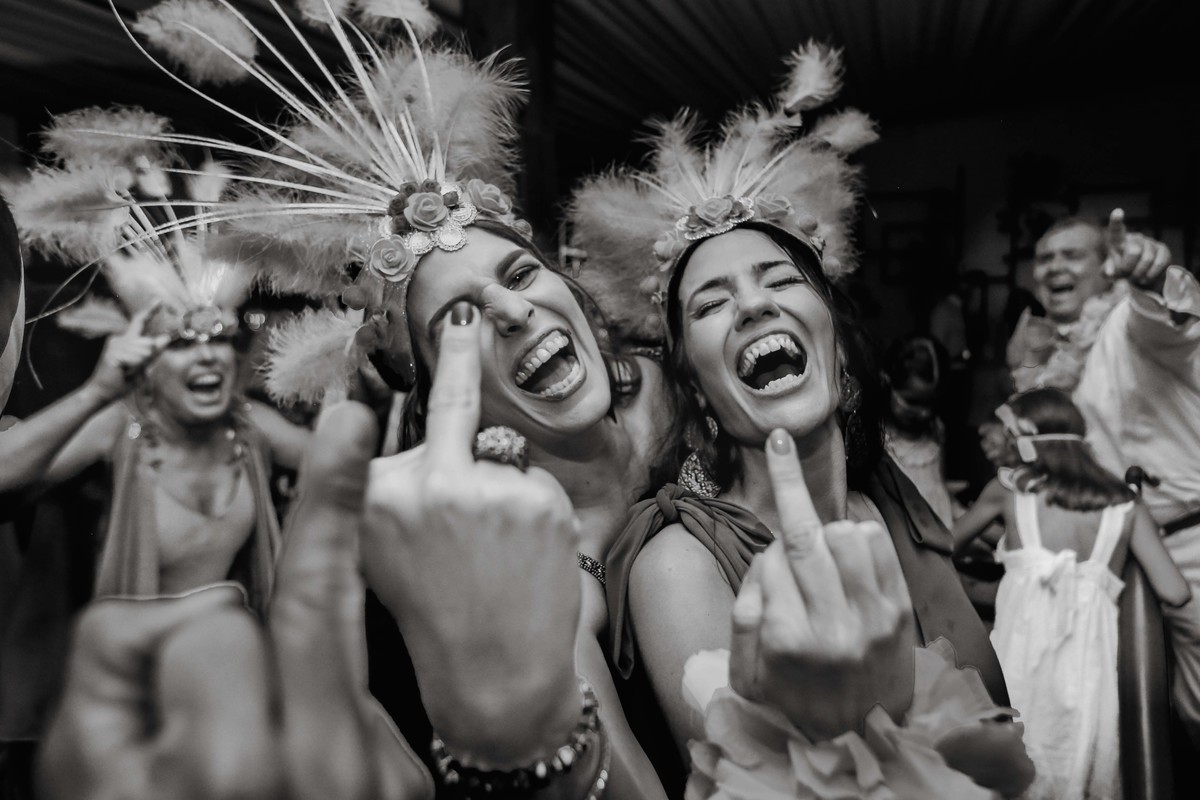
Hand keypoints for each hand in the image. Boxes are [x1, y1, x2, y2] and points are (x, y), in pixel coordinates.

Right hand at [39, 404, 432, 799]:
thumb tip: (174, 598)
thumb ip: (116, 665)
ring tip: (299, 612)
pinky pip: (359, 702)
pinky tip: (298, 749)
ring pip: (338, 649)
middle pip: (323, 597)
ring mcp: (372, 776)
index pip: (214, 622)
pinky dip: (327, 698)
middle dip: (335, 498)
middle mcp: (318, 765)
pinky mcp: (405, 783)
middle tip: (351, 423)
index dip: (176, 635)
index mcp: (226, 762)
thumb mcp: (83, 778)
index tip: (183, 618)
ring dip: (303, 639)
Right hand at [84, 305, 168, 401]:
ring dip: (140, 365)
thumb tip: (165, 338)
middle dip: (147, 359)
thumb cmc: (123, 380)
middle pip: (149, 343)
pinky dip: (135, 368)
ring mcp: (115, 345)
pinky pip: (136, 359)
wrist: (103, 392)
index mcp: (127, 340)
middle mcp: (120, 338)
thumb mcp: (142, 366)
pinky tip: (123, 371)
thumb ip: (153, 353)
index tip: (159, 300)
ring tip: (126, 370)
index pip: (140, 322)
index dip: (150, 311)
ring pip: (144, 351)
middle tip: (132, 369)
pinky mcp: (113, 354)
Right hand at [363, 301, 581, 764]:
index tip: (359, 344)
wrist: (495, 677)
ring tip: (495, 549)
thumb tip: (393, 442)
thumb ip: (389, 494)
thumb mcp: (386, 555)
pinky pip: (533, 481)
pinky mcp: (533, 498)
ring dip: (501, 487)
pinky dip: (533, 509)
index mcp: (374, 499)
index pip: (361, 432)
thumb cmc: (440, 617)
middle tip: (463, 313)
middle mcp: (423, 483)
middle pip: (449, 402)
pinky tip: (523, 552)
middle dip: (457, 351)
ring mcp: (482, 487)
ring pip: (502, 456)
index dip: (365, 391)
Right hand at [728, 428, 915, 741]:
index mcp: (788, 640)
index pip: (771, 559)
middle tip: (780, 443)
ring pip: (846, 533)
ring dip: (827, 527)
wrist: (859, 743)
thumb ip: (745, 613)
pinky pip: (880, 547)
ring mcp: (873, 619)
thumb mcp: (745, 674)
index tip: (766, 483)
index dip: (764, 546)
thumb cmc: (792, 703)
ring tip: (820, 549)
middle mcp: (833, 626)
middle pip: (809, 536)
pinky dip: (860, 534)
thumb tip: (766, 561)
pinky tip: (848, 549)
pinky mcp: (901, 614)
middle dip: (790, 484)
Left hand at [1103, 208, 1172, 289]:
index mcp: (1117, 240)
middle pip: (1134, 251)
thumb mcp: (1110, 272)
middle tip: (1126, 276)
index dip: (1116, 221)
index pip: (1116, 229)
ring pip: (1147, 259)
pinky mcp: (1163, 249)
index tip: (1118, 212)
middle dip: (1128, 268)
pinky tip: (1146, 278)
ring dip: (1140, 274)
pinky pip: (1160, 262)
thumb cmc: (1120, 271)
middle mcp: (1134, 238)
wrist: (1138, 277)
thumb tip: (1110, 271)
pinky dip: (1152, 274)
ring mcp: (1149, 242)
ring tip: (1135, 279)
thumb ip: (1107, 271)